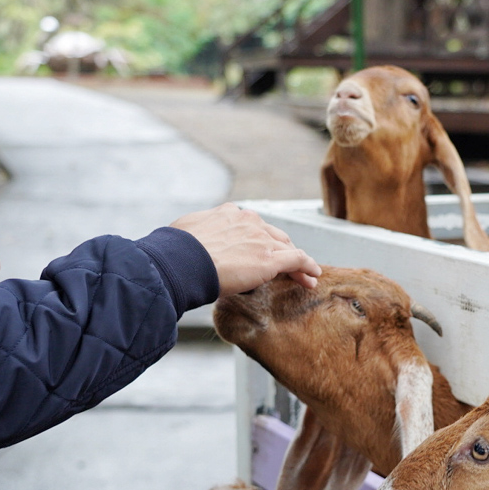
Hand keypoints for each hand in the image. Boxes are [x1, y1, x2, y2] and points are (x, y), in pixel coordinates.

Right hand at [171, 203, 320, 295]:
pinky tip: (313, 276)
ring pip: (288, 248)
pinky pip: (298, 260)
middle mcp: (248, 221)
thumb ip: (196, 233)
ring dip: (299, 261)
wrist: (182, 262)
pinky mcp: (269, 259)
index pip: (252, 226)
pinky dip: (308, 267)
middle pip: (273, 235)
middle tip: (289, 264)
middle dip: (282, 249)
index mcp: (228, 213)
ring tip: (307, 274)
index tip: (261, 250)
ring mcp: (261, 239)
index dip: (260, 239)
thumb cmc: (175, 251)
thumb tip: (188, 240)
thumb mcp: (185, 231)